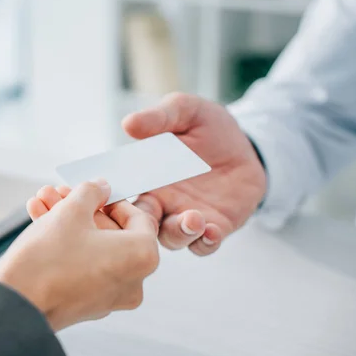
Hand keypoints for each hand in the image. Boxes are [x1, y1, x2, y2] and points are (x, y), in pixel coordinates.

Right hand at [0, 180, 158, 331]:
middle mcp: (133, 281)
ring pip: (94, 247)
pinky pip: (84, 265)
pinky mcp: (87, 303)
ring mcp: (110, 295)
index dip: (112, 199)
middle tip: (60, 193)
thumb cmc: (48, 259)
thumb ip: (92, 192)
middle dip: (82, 208)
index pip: (137, 217)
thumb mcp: (72, 211)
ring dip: (69, 221)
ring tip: (42, 202)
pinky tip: (41, 221)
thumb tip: (101, 188)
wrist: (16, 304)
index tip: (93, 192)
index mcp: (142, 256)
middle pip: (111, 232)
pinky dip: (68, 244)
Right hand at [122, 93, 266, 255]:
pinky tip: (211, 231)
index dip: (111, 203)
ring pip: (173, 238)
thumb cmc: (209, 126)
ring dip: (179, 233)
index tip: (107, 202)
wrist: (248, 143)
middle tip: (149, 219)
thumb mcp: (185, 111)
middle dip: (142, 227)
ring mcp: (188, 217)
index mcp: (148, 179)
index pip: (121, 196)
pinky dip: (205, 242)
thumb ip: (158, 117)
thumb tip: (128, 123)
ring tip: (192, 219)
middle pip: (142, 225)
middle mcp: (164, 203)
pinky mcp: (216, 226)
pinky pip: (205, 244)